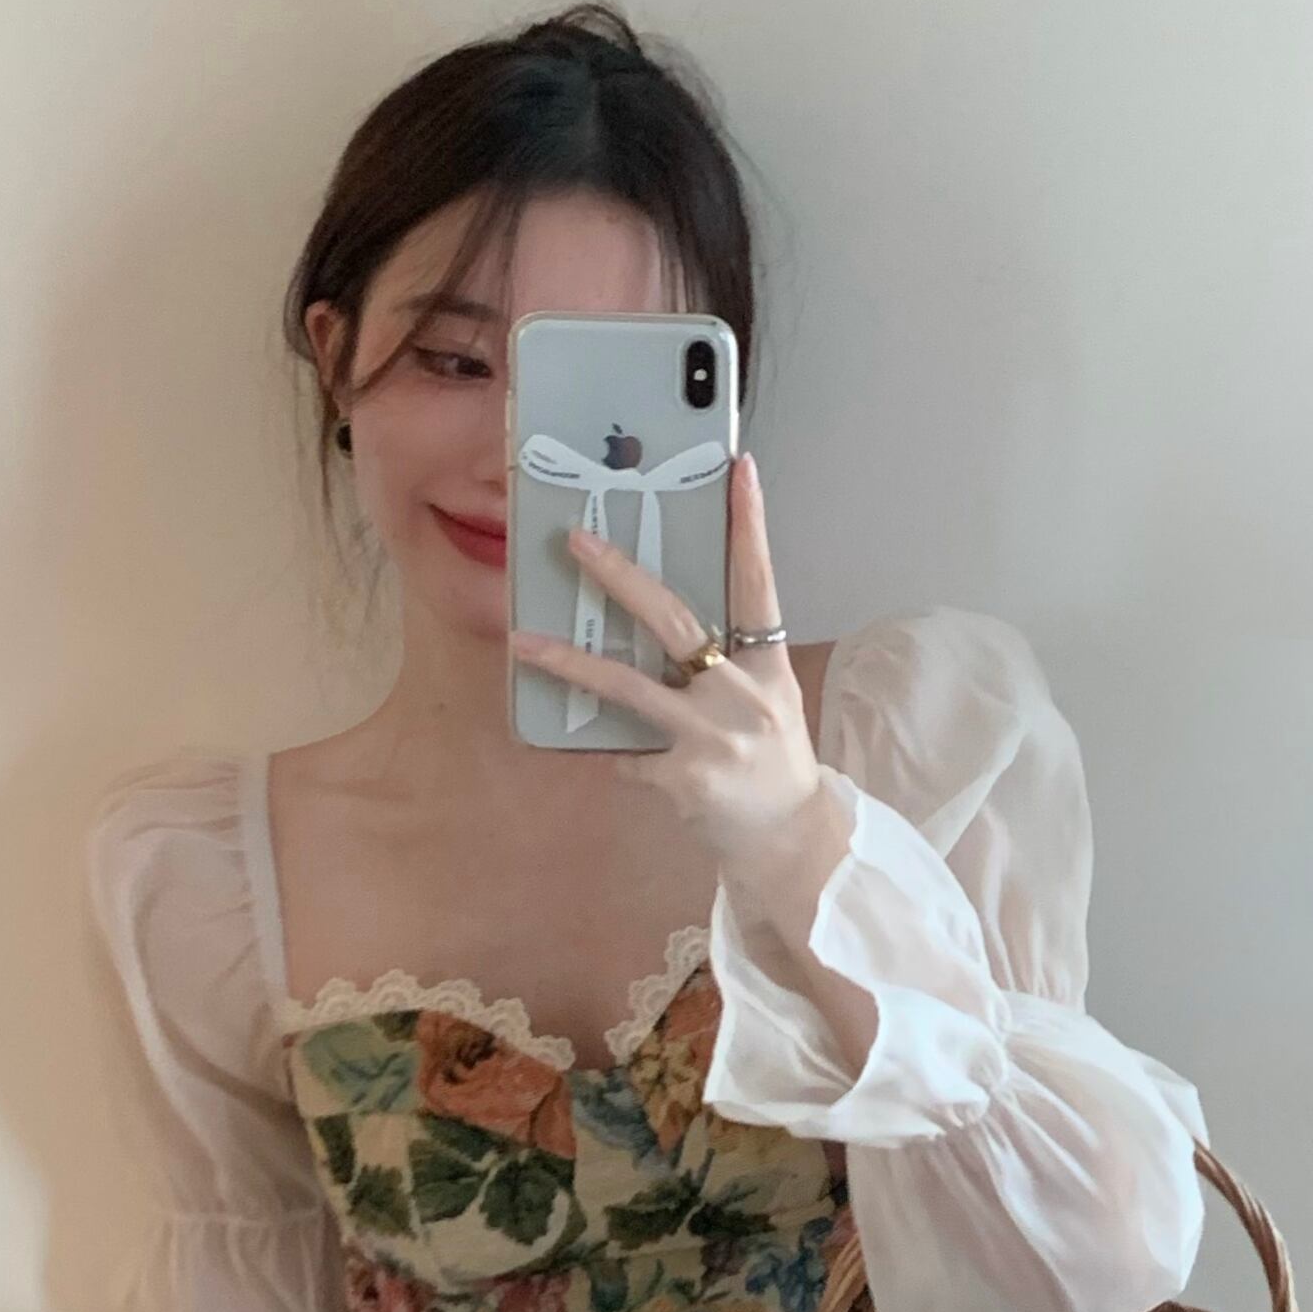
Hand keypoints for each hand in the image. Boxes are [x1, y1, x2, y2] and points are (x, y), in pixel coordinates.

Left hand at [508, 453, 828, 877]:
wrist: (788, 840)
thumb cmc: (770, 763)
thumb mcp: (766, 702)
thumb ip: (725, 664)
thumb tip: (656, 621)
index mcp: (768, 667)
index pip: (759, 584)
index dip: (750, 526)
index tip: (738, 471)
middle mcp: (744, 694)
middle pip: (676, 621)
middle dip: (622, 577)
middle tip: (577, 541)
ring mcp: (713, 737)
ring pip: (628, 687)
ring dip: (570, 663)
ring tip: (524, 642)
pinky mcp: (684, 776)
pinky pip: (626, 753)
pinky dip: (608, 751)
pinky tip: (595, 750)